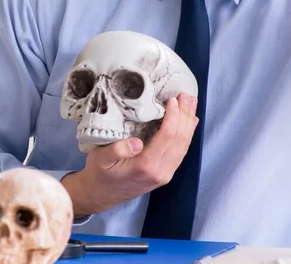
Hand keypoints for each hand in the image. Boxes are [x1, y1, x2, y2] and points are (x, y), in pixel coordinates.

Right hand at [61, 93, 197, 216]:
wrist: (101, 195)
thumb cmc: (99, 173)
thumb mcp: (100, 159)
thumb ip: (116, 150)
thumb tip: (136, 143)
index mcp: (145, 166)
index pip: (167, 136)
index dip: (173, 116)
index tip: (172, 99)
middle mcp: (160, 171)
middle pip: (180, 139)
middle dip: (185, 115)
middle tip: (187, 95)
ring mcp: (166, 174)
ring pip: (184, 145)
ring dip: (189, 122)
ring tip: (191, 103)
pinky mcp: (166, 173)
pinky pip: (182, 151)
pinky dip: (188, 133)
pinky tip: (191, 121)